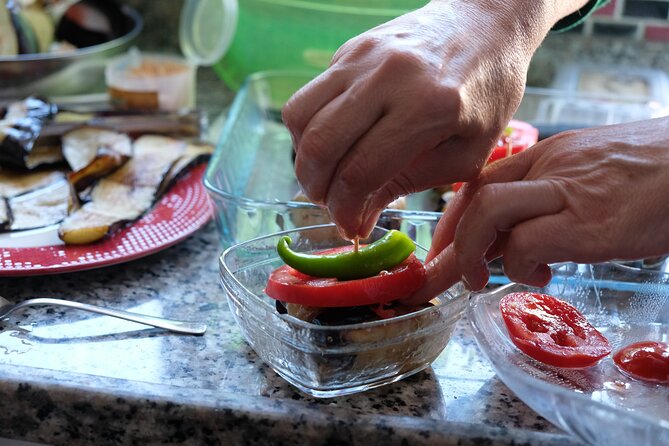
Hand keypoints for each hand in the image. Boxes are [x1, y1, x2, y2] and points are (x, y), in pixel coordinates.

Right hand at [282, 0, 561, 238]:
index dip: (346, 208)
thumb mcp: (467, 151)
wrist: (486, 23)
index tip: (349, 227)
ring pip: (299, 116)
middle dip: (316, 188)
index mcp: (427, 107)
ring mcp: (362, 58)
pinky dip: (308, 128)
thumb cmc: (487, 92)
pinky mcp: (348, 49)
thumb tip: (361, 215)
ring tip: (325, 175)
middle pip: (320, 144)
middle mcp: (388, 77)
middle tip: (330, 204)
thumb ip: (412, 183)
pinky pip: (308, 95)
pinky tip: (332, 142)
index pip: (362, 169)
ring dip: (303, 158)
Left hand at [405, 117, 668, 303]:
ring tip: (477, 280)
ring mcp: (568, 193)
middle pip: (475, 196)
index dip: (453, 217)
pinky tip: (541, 279)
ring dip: (469, 252)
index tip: (441, 247)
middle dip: (447, 241)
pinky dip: (520, 268)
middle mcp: (550, 167)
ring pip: (490, 212)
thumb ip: (551, 201)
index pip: (481, 181)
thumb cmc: (656, 174)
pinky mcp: (589, 224)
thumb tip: (515, 242)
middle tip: (437, 276)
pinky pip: (528, 244)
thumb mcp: (593, 178)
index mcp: (548, 155)